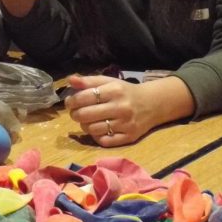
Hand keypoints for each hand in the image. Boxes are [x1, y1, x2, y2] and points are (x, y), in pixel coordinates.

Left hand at [63, 74, 192, 145]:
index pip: (84, 97)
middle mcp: (121, 107)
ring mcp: (125, 124)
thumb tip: (70, 80)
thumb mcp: (109, 82)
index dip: (72, 101)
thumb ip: (89, 81)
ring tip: (86, 120)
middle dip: (75, 114)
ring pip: (92, 129)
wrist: (152, 104)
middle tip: (75, 112)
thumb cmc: (125, 92)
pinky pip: (104, 141)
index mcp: (114, 90)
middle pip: (86, 115)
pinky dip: (96, 136)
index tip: (69, 102)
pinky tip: (97, 129)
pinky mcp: (129, 137)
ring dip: (84, 125)